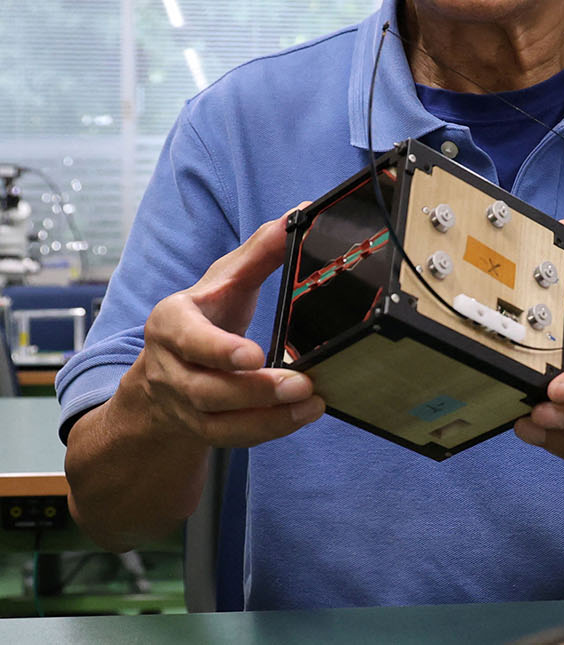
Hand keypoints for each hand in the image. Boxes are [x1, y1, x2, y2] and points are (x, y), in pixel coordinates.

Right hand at [122, 208, 324, 447]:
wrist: (165, 368)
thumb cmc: (204, 315)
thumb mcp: (225, 278)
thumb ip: (261, 250)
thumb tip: (302, 211)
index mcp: (170, 322)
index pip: (188, 339)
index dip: (217, 350)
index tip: (253, 355)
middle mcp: (169, 367)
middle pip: (206, 388)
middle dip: (254, 390)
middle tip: (301, 383)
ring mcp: (182, 403)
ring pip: (218, 421)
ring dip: (268, 416)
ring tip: (312, 401)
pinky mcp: (200, 428)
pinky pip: (231, 438)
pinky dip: (269, 430)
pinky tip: (303, 415)